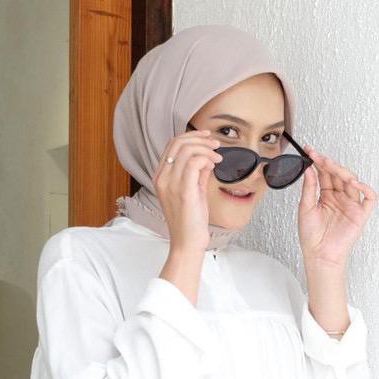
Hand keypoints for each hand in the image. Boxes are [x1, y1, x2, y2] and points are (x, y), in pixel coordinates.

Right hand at [152, 128, 222, 253]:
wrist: (187, 242)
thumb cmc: (190, 221)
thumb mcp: (193, 191)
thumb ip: (197, 174)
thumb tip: (207, 159)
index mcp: (161, 177)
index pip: (172, 145)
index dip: (191, 136)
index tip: (207, 137)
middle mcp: (162, 178)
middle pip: (178, 143)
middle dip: (200, 139)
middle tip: (216, 145)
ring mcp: (170, 184)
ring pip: (188, 150)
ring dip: (206, 149)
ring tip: (218, 158)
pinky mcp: (183, 190)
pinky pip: (195, 163)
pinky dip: (207, 159)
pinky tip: (215, 166)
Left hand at [297, 146, 376, 269]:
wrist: (318, 255)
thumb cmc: (311, 236)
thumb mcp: (305, 208)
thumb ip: (309, 188)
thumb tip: (310, 169)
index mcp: (326, 196)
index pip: (324, 174)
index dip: (318, 161)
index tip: (309, 150)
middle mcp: (340, 198)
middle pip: (338, 175)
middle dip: (329, 164)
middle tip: (318, 157)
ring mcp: (351, 205)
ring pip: (353, 182)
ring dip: (343, 172)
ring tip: (331, 166)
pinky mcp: (360, 215)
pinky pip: (370, 198)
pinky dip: (365, 189)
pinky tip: (354, 183)